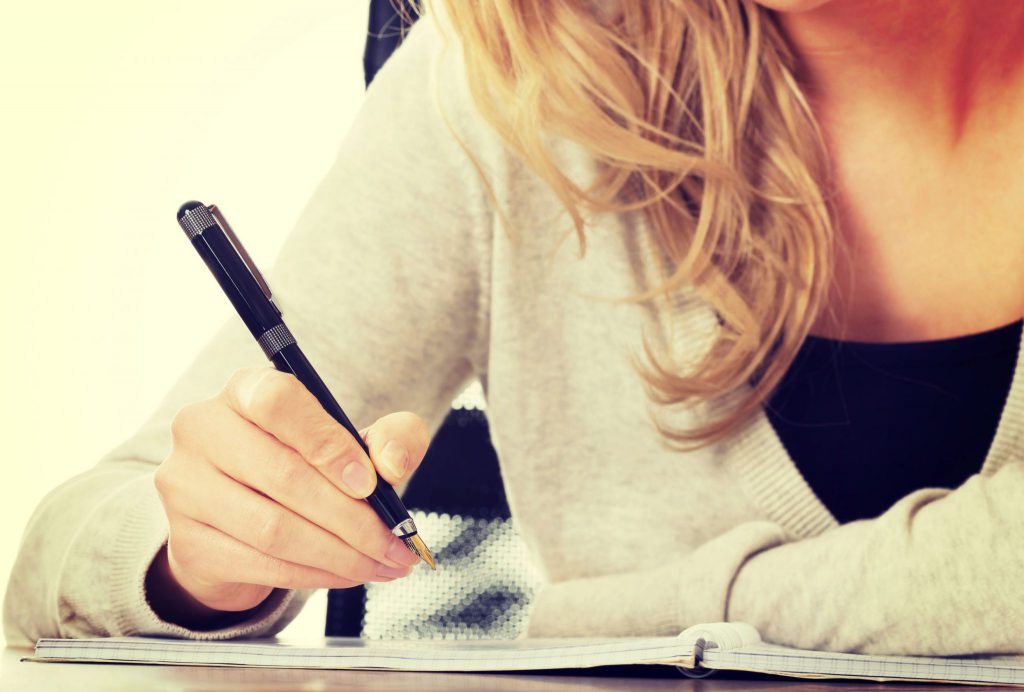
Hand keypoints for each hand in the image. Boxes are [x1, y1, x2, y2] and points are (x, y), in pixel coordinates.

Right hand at [149, 365, 429, 623]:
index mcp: (244, 390)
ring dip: (341, 554)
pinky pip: (262, 565)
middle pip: (284, 475)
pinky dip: (316, 575)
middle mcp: (203, 430)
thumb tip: (392, 463)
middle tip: (396, 542)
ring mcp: (186, 488)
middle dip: (354, 518)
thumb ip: (391, 437)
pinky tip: (348, 574)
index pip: (278, 401)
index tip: (369, 482)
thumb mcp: (353, 441)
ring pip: (274, 529)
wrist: (237, 520)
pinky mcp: (187, 543)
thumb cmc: (302, 466)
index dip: (328, 443)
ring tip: (382, 563)